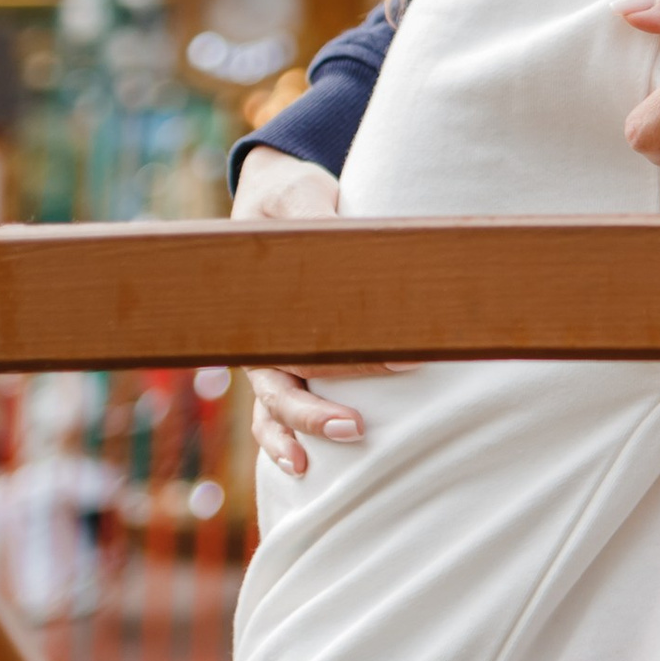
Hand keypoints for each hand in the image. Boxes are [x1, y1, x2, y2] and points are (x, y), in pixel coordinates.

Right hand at [231, 147, 391, 474]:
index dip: (351, 358)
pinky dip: (281, 436)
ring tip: (311, 464)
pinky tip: (303, 465)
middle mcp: (259, 334)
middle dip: (315, 412)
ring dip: (293, 433)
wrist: (275, 196)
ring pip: (270, 406)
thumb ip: (320, 218)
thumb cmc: (288, 199)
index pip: (305, 340)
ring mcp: (265, 352)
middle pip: (282, 386)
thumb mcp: (300, 195)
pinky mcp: (278, 359)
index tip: (399, 365)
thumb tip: (344, 241)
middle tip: (357, 426)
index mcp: (261, 299)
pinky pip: (271, 407)